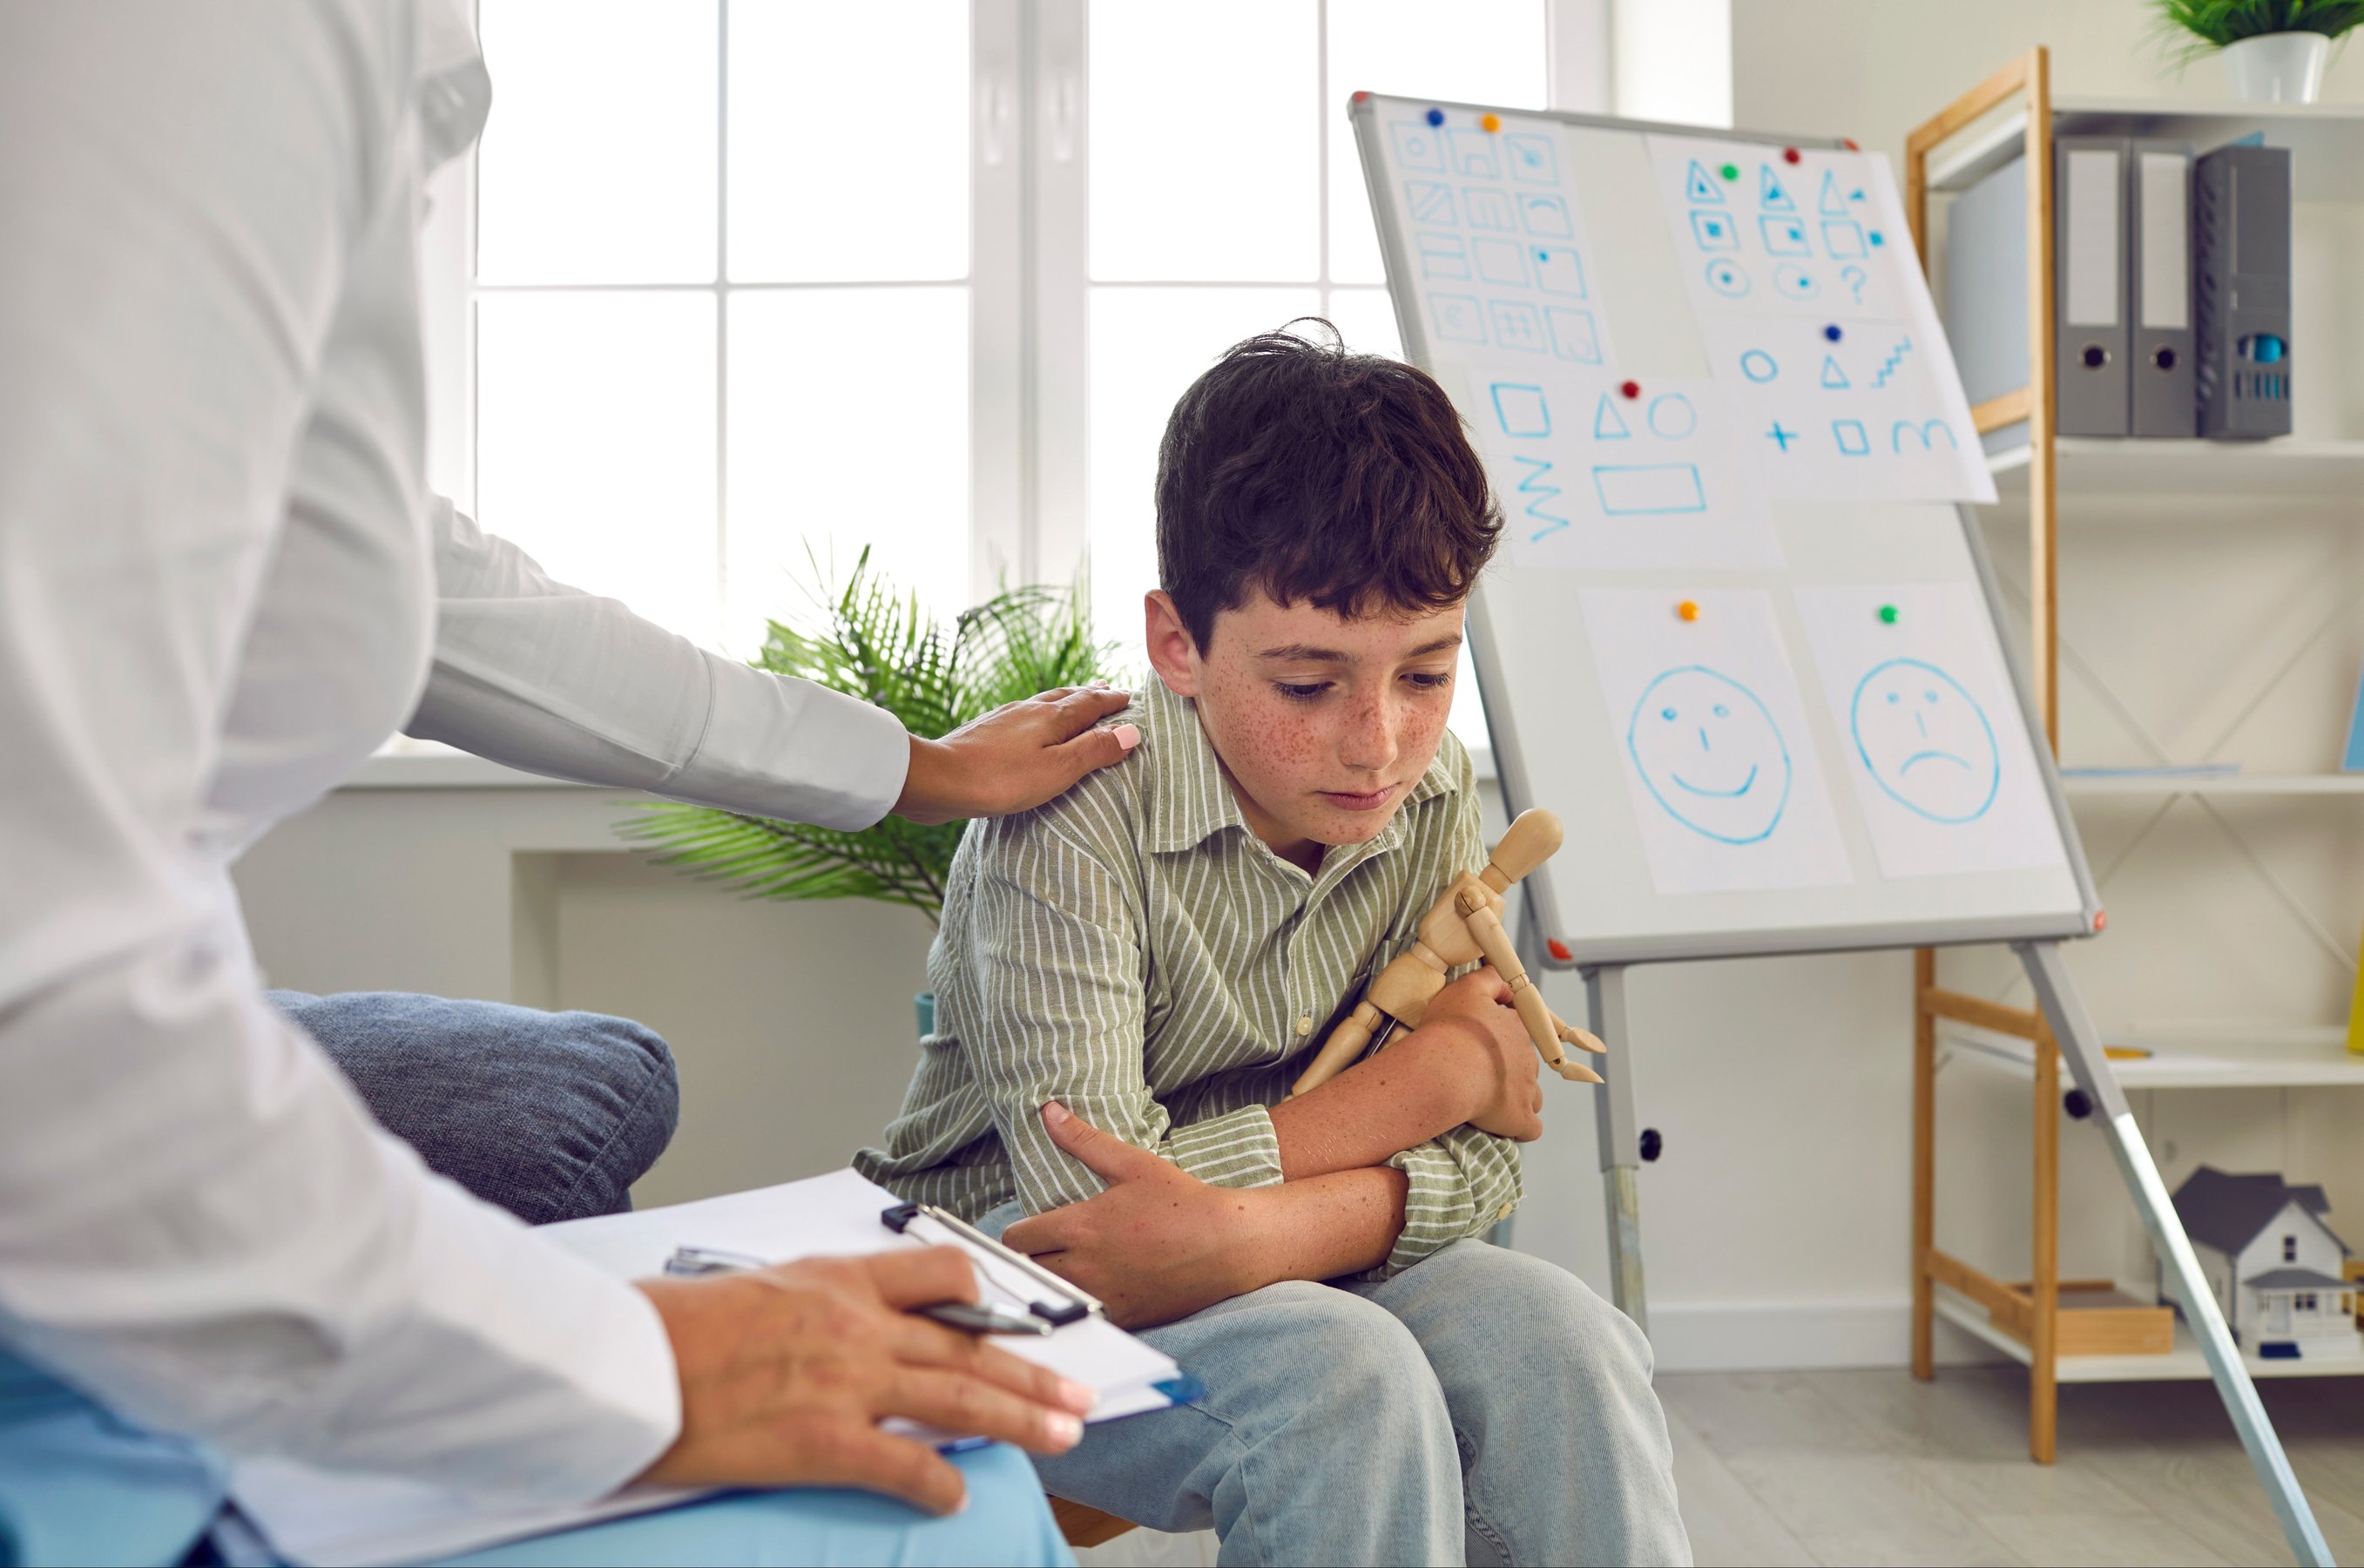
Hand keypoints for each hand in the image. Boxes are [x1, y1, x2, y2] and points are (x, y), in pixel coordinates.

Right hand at [634, 1248, 1093, 1513]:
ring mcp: (844, 1381)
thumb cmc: (660, 1327)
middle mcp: (854, 1323)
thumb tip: (809, 1332)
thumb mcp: (744, 1289)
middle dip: (1031, 1372)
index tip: (1008, 1324)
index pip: (937, 1276)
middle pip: (968, 1345)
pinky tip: (955, 1500)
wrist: (617, 1360)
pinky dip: (938, 1485)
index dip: (983, 1304)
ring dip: (1021, 1417)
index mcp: (834, 1279)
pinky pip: (905, 1465)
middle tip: (1076, 1393)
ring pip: (960, 1396)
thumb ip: (797, 1307)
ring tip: (1063, 1434)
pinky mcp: (822, 1439)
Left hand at [894, 685, 1139, 824]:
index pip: (1091, 703)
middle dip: (1090, 694)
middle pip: (1067, 696)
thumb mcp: (1057, 770)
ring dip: (1065, 699)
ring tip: (1075, 698)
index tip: (1131, 697)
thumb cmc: (1000, 779)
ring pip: (1043, 702)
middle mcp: (1029, 710)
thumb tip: (1131, 731)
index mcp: (1051, 717)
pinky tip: (1030, 721)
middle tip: (1106, 688)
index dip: (1113, 701)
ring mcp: (1004, 718)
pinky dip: (1040, 713)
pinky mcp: (985, 730)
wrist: (937, 779)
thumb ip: (1094, 750)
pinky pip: (1023, 714)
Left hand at [1002, 1103, 1258, 1329]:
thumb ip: (1084, 1139)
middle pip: (1027, 1271)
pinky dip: (1082, 1305)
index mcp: (1079, 1226)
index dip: (1018, 1234)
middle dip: (1030, 1259)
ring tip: (1067, 1269)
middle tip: (1045, 1249)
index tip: (1030, 1231)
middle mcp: (1083, 1266)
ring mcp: (1102, 1296)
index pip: (1017, 1238)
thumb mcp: (1132, 1163)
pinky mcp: (1122, 1317)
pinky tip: (1097, 1289)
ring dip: (1052, 1283)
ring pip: (1051, 1296)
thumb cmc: (1182, 1202)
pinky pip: (1084, 1316)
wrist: (1227, 1245)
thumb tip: (1049, 1111)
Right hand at [1414, 966, 1543, 1141]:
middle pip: (1525, 1065)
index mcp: (1517, 1029)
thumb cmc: (1449, 1031)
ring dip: (1516, 1098)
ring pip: (1531, 1096)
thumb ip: (1489, 979)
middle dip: (1508, 1070)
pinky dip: (1520, 1127)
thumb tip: (1502, 977)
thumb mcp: (1466, 989)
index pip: (1520, 1032)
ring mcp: (1527, 1091)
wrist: (1444, 1070)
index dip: (1503, 1038)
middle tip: (1477, 1073)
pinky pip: (1531, 1128)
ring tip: (1489, 1100)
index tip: (1483, 1045)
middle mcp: (1528, 1059)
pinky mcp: (1520, 1119)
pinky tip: (1505, 1125)